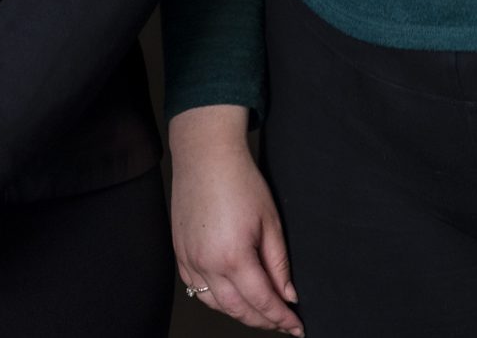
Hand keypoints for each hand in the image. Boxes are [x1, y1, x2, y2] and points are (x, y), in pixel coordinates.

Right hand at [169, 106, 301, 333]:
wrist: (206, 155)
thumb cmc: (239, 181)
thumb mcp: (271, 222)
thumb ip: (279, 264)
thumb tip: (288, 295)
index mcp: (234, 256)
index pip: (262, 301)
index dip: (281, 318)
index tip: (296, 326)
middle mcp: (207, 263)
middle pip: (238, 309)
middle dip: (263, 320)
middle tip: (281, 322)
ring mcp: (189, 259)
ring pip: (215, 303)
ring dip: (239, 312)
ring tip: (259, 311)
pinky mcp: (179, 252)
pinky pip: (196, 288)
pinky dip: (214, 298)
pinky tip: (230, 295)